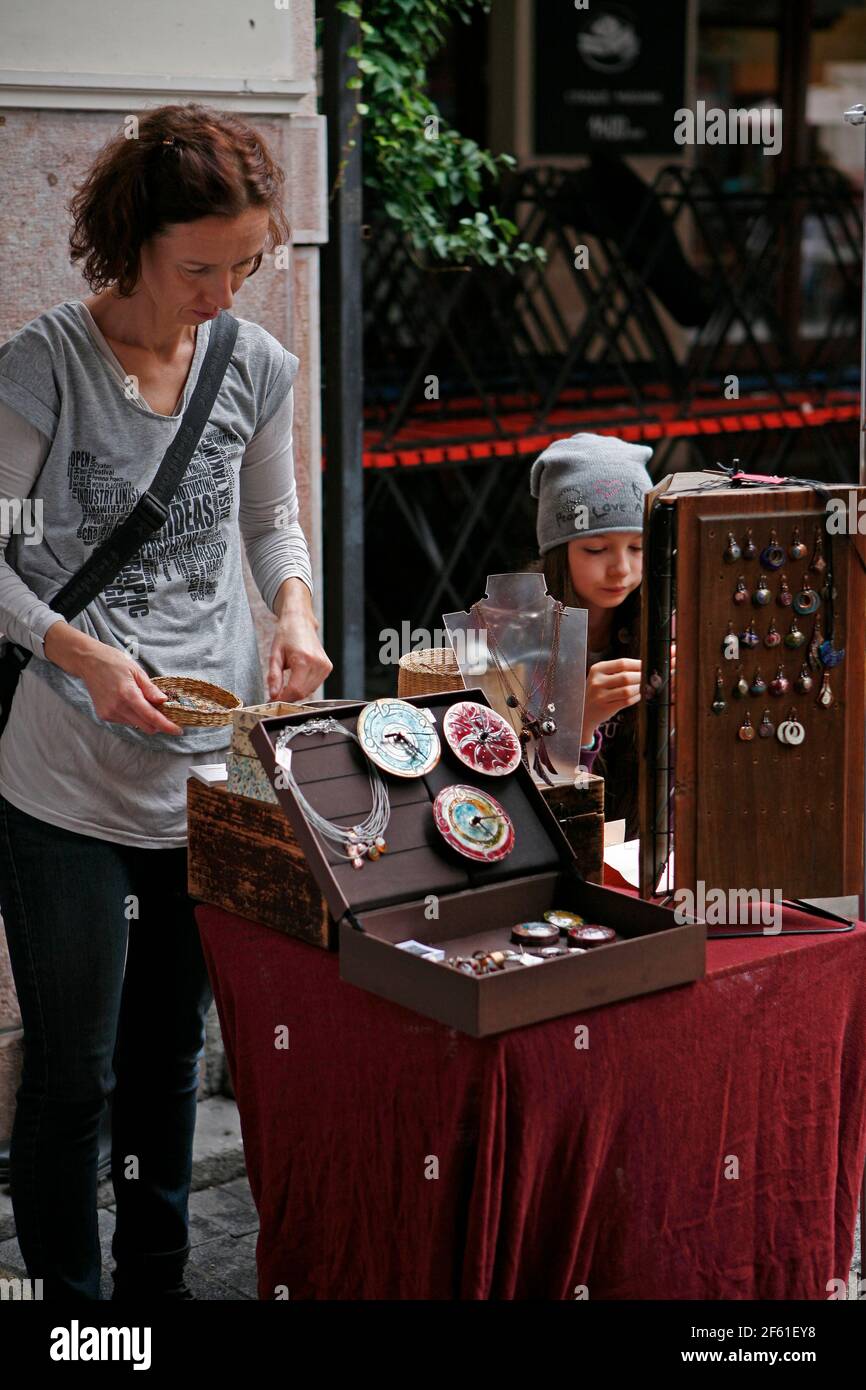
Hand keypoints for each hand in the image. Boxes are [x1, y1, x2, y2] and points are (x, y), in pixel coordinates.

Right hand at [43, 626, 182, 733]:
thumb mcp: (136, 671)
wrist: (88, 662)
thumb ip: (150, 689)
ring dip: (145, 719)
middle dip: (158, 724)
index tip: (178, 731)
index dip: (167, 726)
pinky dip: (133, 716)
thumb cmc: (114, 662)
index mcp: (128, 694)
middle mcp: (117, 707)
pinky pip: (125, 721)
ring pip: (136, 724)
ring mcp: (109, 713)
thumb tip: (164, 701)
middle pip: (146, 726)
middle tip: (166, 713)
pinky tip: (130, 702)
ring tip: (143, 701)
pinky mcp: (104, 716)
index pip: (151, 717)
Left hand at [267, 610, 332, 700]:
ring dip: (296, 693)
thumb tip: (273, 695)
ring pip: (309, 691)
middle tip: (276, 696)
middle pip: (302, 692)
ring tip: (284, 688)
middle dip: (288, 697)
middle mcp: (317, 664)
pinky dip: (304, 687)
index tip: (272, 701)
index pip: (294, 689)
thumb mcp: (275, 655)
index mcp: (304, 659)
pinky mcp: (327, 667)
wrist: (300, 621)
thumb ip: (274, 677)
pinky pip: (315, 685)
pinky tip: (295, 681)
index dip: (283, 698)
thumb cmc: (286, 634)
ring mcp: (324, 666)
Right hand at [581, 657, 641, 744]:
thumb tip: (643, 666)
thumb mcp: (601, 677)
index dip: (638, 664)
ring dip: (640, 688)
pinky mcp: (605, 707)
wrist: (584, 711)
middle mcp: (597, 681)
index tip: (647, 665)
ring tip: (644, 687)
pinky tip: (637, 695)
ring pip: (627, 690)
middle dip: (641, 677)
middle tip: (649, 678)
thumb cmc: (598, 691)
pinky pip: (626, 701)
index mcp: (597, 669)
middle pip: (626, 676)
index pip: (622, 663)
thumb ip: (619, 671)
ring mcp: (600, 696)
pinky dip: (636, 698)